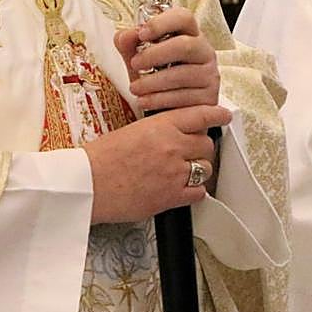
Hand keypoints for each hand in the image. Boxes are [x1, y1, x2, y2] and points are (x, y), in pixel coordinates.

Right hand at [84, 104, 230, 223]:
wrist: (87, 184)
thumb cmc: (101, 158)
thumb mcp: (132, 131)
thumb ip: (158, 131)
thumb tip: (175, 134)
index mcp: (161, 125)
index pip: (200, 115)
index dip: (216, 115)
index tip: (224, 115)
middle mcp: (172, 147)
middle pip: (206, 144)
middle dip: (201, 148)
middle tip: (189, 152)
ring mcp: (174, 173)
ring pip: (205, 168)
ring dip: (198, 170)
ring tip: (182, 172)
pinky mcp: (171, 197)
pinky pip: (198, 193)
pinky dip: (193, 191)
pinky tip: (181, 189)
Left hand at [114, 6, 220, 111]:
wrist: (170, 108)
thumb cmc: (157, 75)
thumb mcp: (140, 58)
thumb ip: (130, 44)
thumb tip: (126, 35)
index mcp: (189, 33)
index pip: (183, 17)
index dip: (162, 23)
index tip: (142, 34)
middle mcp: (204, 50)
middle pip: (184, 45)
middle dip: (154, 55)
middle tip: (134, 64)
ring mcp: (209, 74)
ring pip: (183, 75)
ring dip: (153, 82)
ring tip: (135, 88)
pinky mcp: (209, 97)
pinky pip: (184, 97)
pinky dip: (159, 99)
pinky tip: (145, 100)